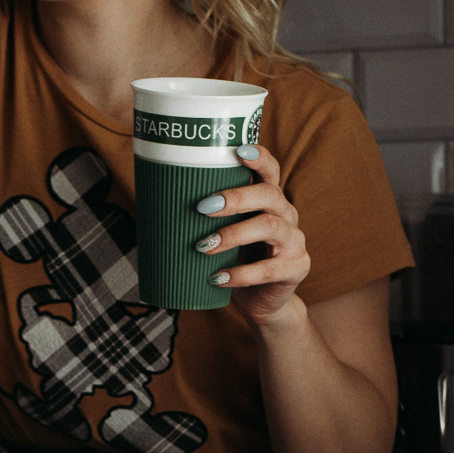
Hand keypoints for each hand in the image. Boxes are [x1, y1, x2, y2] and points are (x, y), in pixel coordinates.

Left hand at [196, 145, 310, 326]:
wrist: (262, 302)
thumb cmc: (237, 260)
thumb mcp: (225, 233)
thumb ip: (209, 217)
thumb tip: (158, 203)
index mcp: (270, 200)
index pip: (271, 170)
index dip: (259, 157)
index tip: (238, 151)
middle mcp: (286, 215)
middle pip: (269, 195)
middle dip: (236, 198)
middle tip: (203, 207)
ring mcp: (294, 242)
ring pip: (270, 227)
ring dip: (234, 234)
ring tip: (205, 245)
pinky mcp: (296, 269)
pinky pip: (268, 269)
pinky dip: (240, 274)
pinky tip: (218, 278)